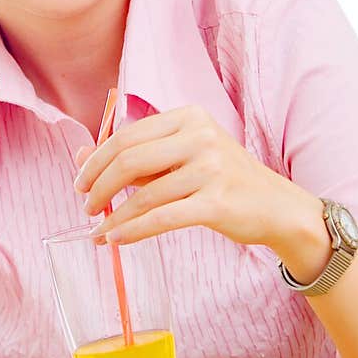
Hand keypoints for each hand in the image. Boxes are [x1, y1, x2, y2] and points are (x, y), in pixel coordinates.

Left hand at [73, 104, 311, 250]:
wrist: (277, 207)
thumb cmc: (224, 180)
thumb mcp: (182, 158)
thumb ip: (136, 156)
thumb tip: (81, 158)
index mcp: (189, 117)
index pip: (127, 136)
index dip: (96, 161)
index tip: (81, 182)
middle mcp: (200, 137)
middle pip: (129, 159)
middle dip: (98, 186)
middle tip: (86, 206)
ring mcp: (211, 169)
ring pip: (144, 194)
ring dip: (113, 216)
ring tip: (98, 232)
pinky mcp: (217, 203)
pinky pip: (162, 219)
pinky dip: (132, 230)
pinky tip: (116, 239)